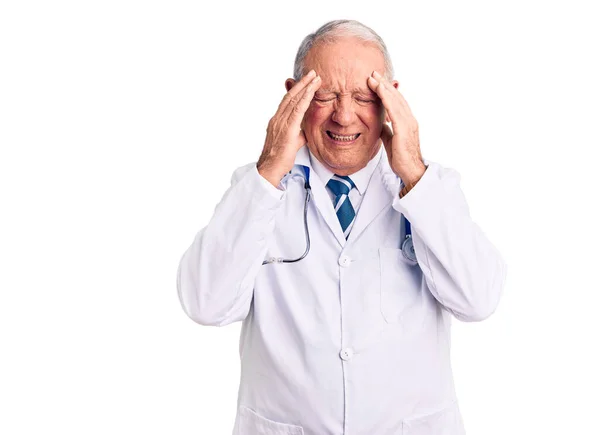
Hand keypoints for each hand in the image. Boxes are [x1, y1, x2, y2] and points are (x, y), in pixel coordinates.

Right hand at [257, 70, 321, 187]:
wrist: (270, 168)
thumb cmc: (280, 159)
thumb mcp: (292, 142)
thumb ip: (298, 134)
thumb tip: (305, 131)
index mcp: (277, 121)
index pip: (288, 101)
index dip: (298, 89)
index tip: (307, 81)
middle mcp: (277, 119)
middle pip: (290, 96)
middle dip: (302, 83)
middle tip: (313, 73)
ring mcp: (281, 123)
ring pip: (294, 100)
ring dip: (305, 87)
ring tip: (315, 78)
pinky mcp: (287, 129)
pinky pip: (297, 110)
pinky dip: (304, 99)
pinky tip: (311, 92)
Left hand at [367, 71, 425, 184]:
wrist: (410, 171)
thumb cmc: (401, 158)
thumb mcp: (390, 140)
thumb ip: (386, 130)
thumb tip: (379, 123)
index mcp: (406, 121)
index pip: (396, 102)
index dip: (386, 91)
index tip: (376, 81)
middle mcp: (409, 119)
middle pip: (396, 97)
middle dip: (385, 84)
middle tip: (374, 73)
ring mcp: (408, 123)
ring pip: (396, 100)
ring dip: (384, 87)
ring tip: (374, 77)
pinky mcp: (404, 129)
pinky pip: (394, 110)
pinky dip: (387, 98)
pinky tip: (380, 90)